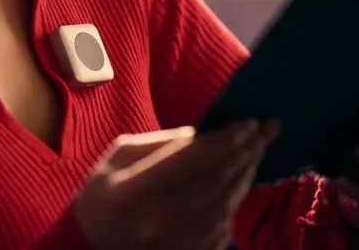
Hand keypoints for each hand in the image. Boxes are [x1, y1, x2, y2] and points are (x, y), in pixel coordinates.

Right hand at [74, 121, 278, 249]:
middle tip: (267, 128)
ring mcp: (176, 246)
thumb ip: (160, 142)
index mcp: (132, 193)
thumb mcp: (118, 156)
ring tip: (258, 149)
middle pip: (214, 182)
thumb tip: (205, 133)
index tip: (248, 120)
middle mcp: (157, 223)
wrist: (90, 247)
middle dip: (245, 151)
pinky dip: (236, 199)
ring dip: (246, 174)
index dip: (223, 140)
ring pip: (226, 205)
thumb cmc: (103, 194)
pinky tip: (242, 178)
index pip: (189, 161)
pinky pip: (224, 226)